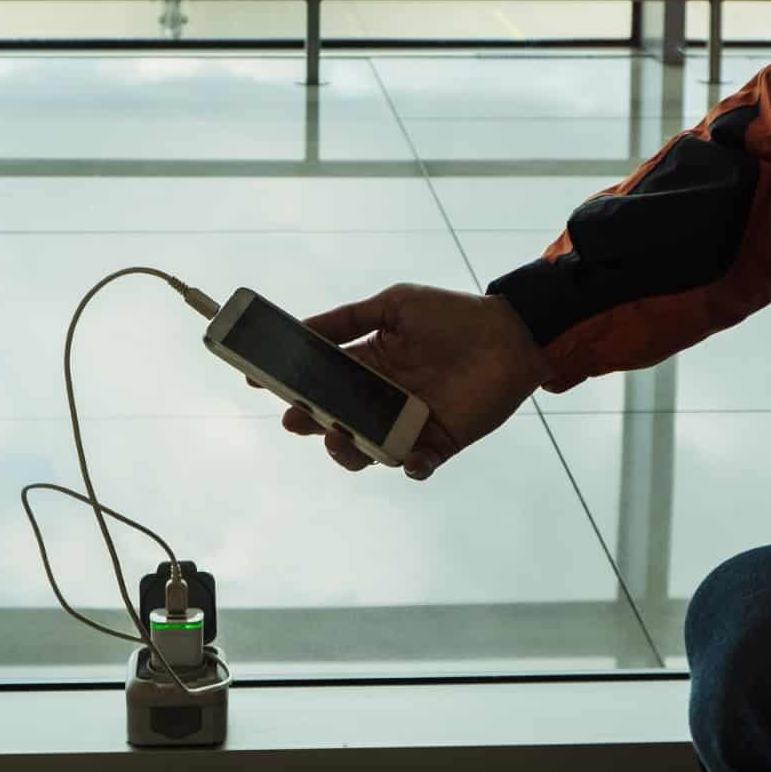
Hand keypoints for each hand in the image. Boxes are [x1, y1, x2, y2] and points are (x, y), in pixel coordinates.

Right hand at [278, 283, 552, 479]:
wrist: (511, 336)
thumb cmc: (453, 315)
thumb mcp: (396, 305)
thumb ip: (348, 319)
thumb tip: (299, 328)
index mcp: (367, 364)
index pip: (319, 379)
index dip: (289, 383)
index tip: (258, 382)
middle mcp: (380, 398)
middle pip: (334, 419)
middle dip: (311, 421)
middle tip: (299, 417)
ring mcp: (407, 423)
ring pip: (366, 449)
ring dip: (351, 451)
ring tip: (345, 439)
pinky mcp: (438, 443)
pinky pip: (416, 464)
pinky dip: (412, 466)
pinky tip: (411, 459)